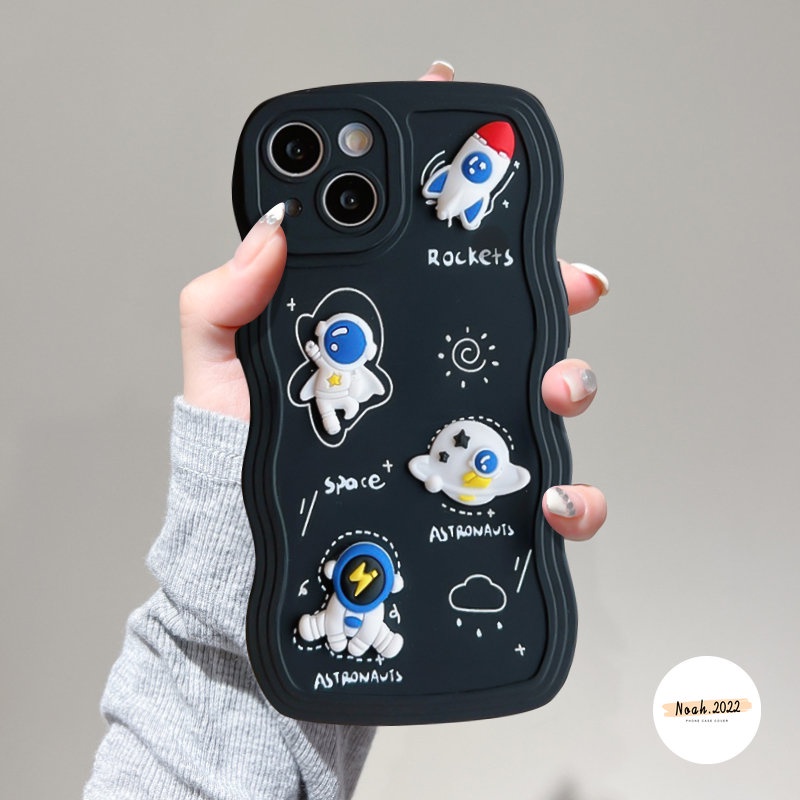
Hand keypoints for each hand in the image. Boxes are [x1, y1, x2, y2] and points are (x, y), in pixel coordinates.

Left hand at [179, 62, 607, 540]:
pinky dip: (572, 499)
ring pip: (545, 392)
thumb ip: (228, 299)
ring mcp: (457, 434)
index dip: (476, 215)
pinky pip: (539, 495)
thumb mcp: (222, 364)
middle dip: (555, 289)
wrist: (245, 541)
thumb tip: (269, 233)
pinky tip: (553, 498)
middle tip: (565, 283)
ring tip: (555, 387)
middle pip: (514, 316)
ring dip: (573, 381)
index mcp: (379, 329)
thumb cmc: (236, 451)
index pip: (435, 261)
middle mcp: (429, 374)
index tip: (499, 182)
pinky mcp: (471, 498)